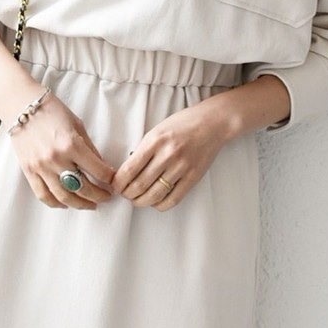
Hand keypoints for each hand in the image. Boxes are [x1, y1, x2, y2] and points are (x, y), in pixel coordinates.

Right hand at [8, 92, 118, 209]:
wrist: (21, 105)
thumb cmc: (52, 111)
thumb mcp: (77, 126)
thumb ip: (89, 148)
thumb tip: (102, 168)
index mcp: (72, 145)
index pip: (98, 171)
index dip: (109, 179)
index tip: (114, 182)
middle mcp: (56, 159)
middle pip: (83, 188)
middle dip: (99, 195)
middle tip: (106, 197)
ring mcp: (41, 167)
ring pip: (65, 197)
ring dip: (81, 204)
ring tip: (90, 205)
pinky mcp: (29, 171)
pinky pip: (44, 195)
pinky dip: (56, 203)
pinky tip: (66, 204)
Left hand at [112, 104, 228, 209]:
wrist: (212, 123)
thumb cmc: (182, 125)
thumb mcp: (157, 131)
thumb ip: (144, 150)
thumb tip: (127, 172)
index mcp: (155, 141)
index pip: (129, 170)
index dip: (118, 183)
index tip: (115, 186)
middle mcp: (167, 155)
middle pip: (139, 186)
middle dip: (127, 194)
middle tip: (125, 194)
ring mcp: (181, 167)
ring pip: (154, 195)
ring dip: (141, 202)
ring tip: (137, 200)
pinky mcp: (193, 177)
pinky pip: (173, 199)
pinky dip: (160, 205)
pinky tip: (156, 201)